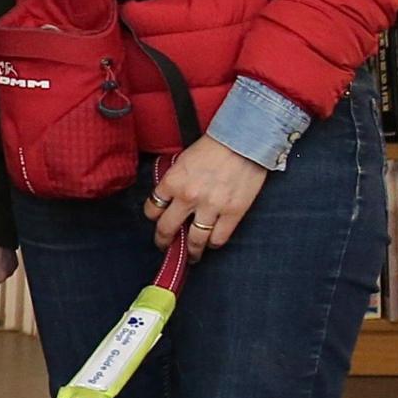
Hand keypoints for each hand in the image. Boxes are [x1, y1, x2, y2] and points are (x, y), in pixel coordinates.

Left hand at [146, 137, 271, 254]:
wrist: (244, 141)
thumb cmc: (213, 147)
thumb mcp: (183, 160)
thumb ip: (174, 180)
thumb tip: (169, 198)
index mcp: (172, 182)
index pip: (152, 209)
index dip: (154, 217)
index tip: (157, 220)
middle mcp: (188, 197)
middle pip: (167, 229)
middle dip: (163, 241)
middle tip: (164, 246)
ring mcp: (211, 206)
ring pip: (194, 240)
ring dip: (191, 251)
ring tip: (192, 255)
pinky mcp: (233, 212)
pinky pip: (219, 238)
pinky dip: (214, 244)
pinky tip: (212, 243)